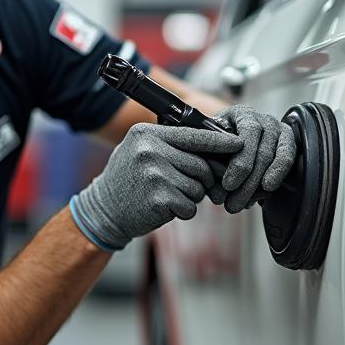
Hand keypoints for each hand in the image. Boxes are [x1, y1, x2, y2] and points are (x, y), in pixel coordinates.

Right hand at [69, 122, 242, 250]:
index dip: (220, 141)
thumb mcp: (142, 151)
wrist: (104, 210)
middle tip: (188, 185)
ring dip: (191, 196)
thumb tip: (217, 147)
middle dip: (203, 179)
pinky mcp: (159, 199)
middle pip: (200, 164)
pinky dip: (184, 210)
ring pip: (198, 187)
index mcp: (147, 134)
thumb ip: (172, 145)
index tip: (239, 143)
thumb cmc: (129, 181)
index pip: (193, 135)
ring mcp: (155, 175)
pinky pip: (190, 206)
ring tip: (168, 195)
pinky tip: (165, 207)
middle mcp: (151, 151)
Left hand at [207, 105, 295, 212]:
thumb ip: (209, 157)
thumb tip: (214, 183)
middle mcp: (262, 119)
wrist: (231, 141)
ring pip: (273, 158)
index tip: (228, 185)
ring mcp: (277, 129)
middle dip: (247, 183)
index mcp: (241, 114)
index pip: (247, 136)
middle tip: (232, 205)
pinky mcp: (287, 141)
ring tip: (243, 205)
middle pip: (261, 152)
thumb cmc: (217, 143)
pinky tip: (267, 188)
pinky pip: (287, 158)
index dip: (239, 163)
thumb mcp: (208, 144)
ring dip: (258, 186)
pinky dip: (278, 175)